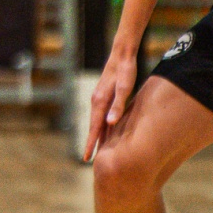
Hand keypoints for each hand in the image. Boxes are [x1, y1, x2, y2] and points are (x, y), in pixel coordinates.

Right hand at [82, 45, 136, 161]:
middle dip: (91, 142)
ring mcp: (99, 98)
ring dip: (95, 135)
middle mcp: (96, 101)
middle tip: (88, 159)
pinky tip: (105, 129)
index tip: (87, 157)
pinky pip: (100, 115)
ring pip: (96, 121)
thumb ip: (117, 106)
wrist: (122, 54)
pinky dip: (100, 125)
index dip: (91, 143)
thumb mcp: (124, 88)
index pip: (94, 128)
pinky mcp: (103, 95)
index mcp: (100, 102)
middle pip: (93, 127)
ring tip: (96, 148)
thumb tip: (110, 123)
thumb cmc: (125, 72)